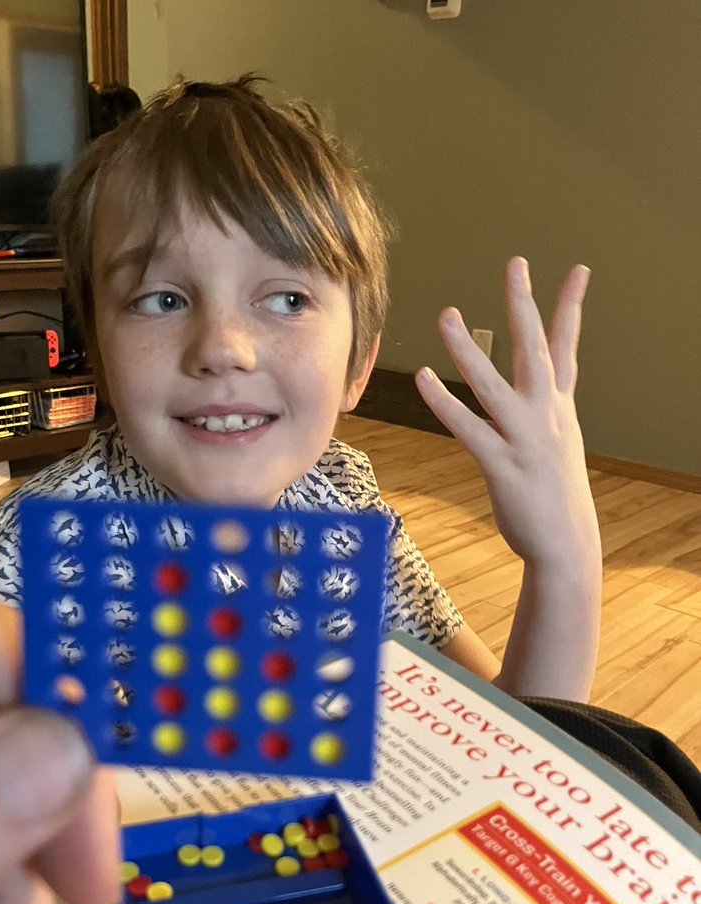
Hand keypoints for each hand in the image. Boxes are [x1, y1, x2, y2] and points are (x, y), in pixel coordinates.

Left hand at [415, 257, 599, 571]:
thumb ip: (544, 412)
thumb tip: (535, 393)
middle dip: (524, 306)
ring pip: (493, 384)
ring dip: (468, 349)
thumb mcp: (558, 444)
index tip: (577, 269)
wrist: (565, 544)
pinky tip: (423, 377)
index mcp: (559, 409)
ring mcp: (525, 440)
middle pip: (535, 351)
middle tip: (516, 264)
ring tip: (447, 313)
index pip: (567, 348)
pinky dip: (444, 402)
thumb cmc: (554, 495)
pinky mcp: (501, 465)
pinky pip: (469, 427)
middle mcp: (546, 416)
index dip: (571, 308)